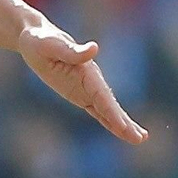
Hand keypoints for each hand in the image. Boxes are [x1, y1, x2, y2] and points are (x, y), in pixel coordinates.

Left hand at [17, 19, 146, 144]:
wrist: (36, 39)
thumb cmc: (42, 40)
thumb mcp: (53, 45)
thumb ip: (72, 50)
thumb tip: (93, 49)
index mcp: (87, 71)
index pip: (102, 95)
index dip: (112, 112)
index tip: (124, 127)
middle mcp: (91, 81)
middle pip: (110, 105)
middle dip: (124, 123)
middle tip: (141, 138)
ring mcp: (86, 88)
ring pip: (106, 110)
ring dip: (121, 124)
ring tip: (139, 138)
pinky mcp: (79, 93)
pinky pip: (95, 109)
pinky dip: (107, 120)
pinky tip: (119, 130)